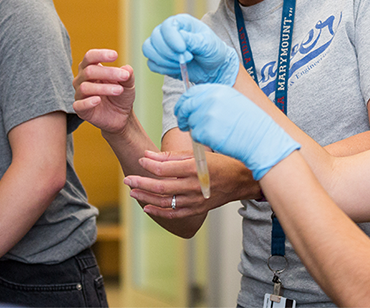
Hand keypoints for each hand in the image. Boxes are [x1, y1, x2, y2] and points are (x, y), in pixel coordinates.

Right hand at [73, 49, 135, 133]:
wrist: (121, 116)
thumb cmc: (121, 95)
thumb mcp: (128, 83)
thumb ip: (128, 75)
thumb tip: (127, 69)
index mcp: (91, 68)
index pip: (90, 57)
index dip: (100, 54)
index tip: (115, 55)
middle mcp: (82, 79)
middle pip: (89, 71)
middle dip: (108, 72)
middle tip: (124, 76)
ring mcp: (80, 94)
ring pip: (85, 87)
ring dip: (104, 88)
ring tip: (120, 90)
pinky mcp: (80, 110)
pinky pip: (79, 105)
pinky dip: (88, 102)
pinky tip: (98, 100)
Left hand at [126, 149, 260, 219]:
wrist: (242, 181)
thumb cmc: (222, 163)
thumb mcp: (199, 154)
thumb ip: (173, 156)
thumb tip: (150, 155)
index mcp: (194, 169)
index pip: (164, 169)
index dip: (149, 165)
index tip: (141, 160)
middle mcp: (194, 186)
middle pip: (161, 187)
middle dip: (141, 183)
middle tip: (127, 179)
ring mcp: (195, 201)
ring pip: (165, 202)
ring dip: (146, 198)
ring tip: (133, 192)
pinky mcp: (197, 210)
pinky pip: (175, 214)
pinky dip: (159, 212)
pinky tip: (147, 208)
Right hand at [143, 14, 237, 85]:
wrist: (214, 68)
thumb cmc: (212, 51)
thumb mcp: (208, 44)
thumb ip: (194, 40)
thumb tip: (181, 37)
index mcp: (181, 22)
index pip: (167, 26)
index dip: (171, 38)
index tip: (183, 49)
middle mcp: (167, 32)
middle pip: (154, 38)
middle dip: (170, 52)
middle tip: (188, 58)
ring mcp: (161, 45)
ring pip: (148, 50)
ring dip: (164, 61)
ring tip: (181, 64)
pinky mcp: (159, 60)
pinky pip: (151, 64)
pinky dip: (163, 69)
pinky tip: (177, 69)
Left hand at [175, 84, 299, 179]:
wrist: (260, 139)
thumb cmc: (251, 123)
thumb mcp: (234, 101)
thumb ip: (215, 99)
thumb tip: (196, 102)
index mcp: (218, 90)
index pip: (191, 93)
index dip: (184, 102)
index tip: (182, 109)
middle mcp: (210, 100)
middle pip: (186, 107)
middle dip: (182, 116)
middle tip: (184, 124)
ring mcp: (207, 115)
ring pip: (191, 123)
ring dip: (197, 130)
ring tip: (215, 133)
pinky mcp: (205, 131)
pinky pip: (196, 136)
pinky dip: (203, 140)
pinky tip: (218, 139)